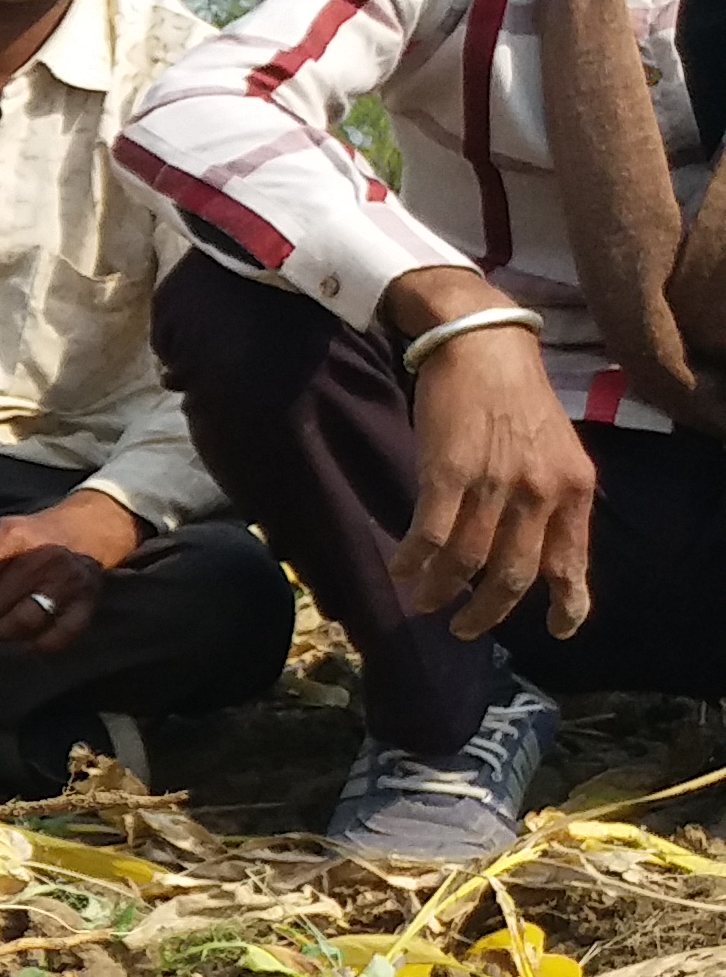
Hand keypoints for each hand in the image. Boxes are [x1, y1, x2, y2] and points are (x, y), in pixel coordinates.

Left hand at [0, 492, 141, 655]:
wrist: (83, 530)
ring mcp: (68, 582)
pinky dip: (40, 644)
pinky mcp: (88, 603)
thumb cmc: (25, 536)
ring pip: (27, 623)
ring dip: (5, 632)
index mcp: (12, 536)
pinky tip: (27, 639)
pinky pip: (61, 637)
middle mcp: (42, 558)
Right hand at [389, 306, 594, 643]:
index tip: (557, 630)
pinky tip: (402, 568)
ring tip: (424, 603)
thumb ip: (550, 498)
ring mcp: (493, 484)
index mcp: (573, 489)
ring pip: (466, 561)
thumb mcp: (556, 450)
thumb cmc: (517, 398)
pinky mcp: (447, 473)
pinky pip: (430, 534)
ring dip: (440, 590)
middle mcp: (539, 492)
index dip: (566, 604)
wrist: (484, 346)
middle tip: (465, 627)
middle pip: (512, 574)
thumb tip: (530, 546)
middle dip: (486, 611)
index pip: (570, 561)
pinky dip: (413, 559)